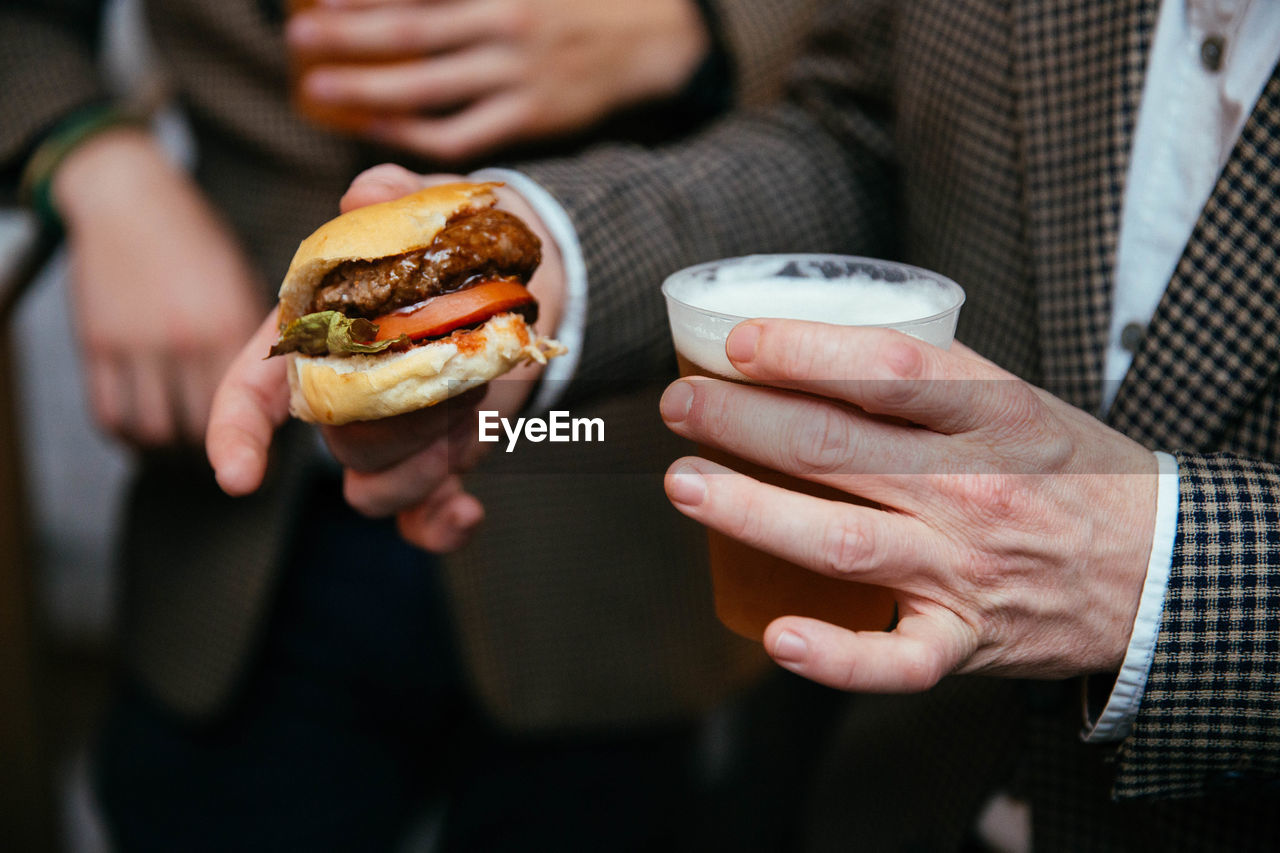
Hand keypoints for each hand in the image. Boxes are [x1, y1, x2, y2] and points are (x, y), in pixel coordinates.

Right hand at [53, 128, 265, 447]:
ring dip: (167, 446)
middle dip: (211, 444)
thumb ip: (254, 336)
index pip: (246, 407)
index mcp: (230, 326)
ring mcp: (139, 344)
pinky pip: (109, 413)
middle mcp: (187, 340)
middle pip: (200, 426)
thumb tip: (279, 385)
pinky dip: (126, 433)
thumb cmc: (195, 243)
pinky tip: (141, 430)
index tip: (253, 449)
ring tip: (180, 440)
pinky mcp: (97, 344)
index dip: (250, 436)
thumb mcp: (240, 286)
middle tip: (217, 447)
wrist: (129, 198)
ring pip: (154, 430)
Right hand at [208, 164, 565, 551]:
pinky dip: (442, 526)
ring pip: (375, 488)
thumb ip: (393, 197)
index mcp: (312, 336)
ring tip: (477, 403)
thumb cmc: (447, 242)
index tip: (239, 477)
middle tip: (458, 370)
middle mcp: (340, 395)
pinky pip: (421, 520)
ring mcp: (386, 438)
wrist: (510, 278)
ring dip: (429, 461)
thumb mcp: (424, 206)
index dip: (237, 434)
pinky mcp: (433, 464)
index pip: (250, 390)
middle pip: (336, 443)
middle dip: (398, 421)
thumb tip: (368, 193)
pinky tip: (469, 512)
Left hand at [286, 0, 708, 161]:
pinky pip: (458, 132)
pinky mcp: (529, 117)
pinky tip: (377, 122)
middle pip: (411, 31)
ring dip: (368, 86)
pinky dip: (413, 129)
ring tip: (320, 85)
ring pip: (428, 86)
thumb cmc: (573, 2)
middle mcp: (506, 25)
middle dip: (348, 34)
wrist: (648, 40)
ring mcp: (517, 75)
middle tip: (299, 38)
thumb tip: (408, 2)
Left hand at [660, 319, 1158, 692]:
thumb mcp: (1015, 401)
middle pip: (839, 448)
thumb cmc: (1066, 472)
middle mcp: (976, 488)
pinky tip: (775, 634)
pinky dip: (834, 655)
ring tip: (686, 486)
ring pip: (844, 541)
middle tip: (680, 406)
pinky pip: (895, 658)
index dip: (803, 351)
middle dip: (742, 423)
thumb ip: (924, 384)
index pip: (887, 369)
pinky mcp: (966, 639)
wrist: (1159, 566)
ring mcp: (968, 569)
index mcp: (993, 414)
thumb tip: (799, 355)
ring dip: (752, 512)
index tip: (736, 343)